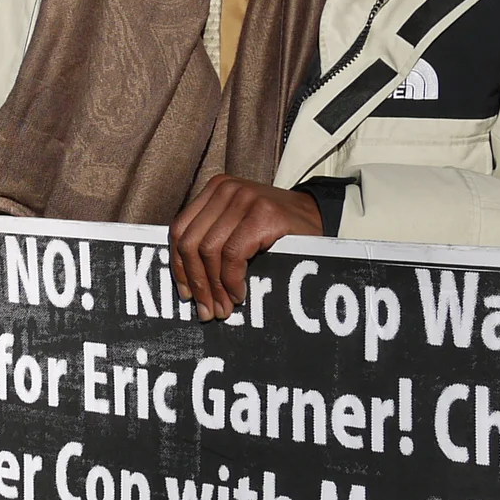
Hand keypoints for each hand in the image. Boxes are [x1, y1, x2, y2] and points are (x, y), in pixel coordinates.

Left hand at [170, 176, 324, 321]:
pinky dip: (232, 280)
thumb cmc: (276, 230)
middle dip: (197, 283)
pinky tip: (239, 294)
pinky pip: (234, 254)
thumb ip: (213, 240)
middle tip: (206, 310)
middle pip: (191, 242)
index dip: (178, 266)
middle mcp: (226, 189)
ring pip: (209, 250)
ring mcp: (245, 198)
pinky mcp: (264, 214)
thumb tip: (188, 284)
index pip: (180, 230)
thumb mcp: (238, 227)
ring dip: (215, 287)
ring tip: (223, 308)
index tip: (186, 294)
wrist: (320, 217)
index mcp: (214, 190)